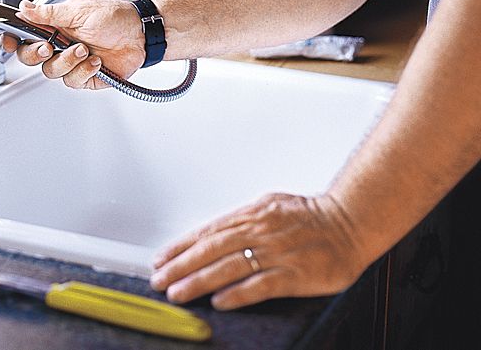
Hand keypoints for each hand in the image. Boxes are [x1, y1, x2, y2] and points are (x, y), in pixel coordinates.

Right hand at [2, 0, 145, 88]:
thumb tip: (24, 8)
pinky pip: (72, 81)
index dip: (13, 40)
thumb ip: (49, 13)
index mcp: (54, 25)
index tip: (10, 41)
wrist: (140, 34)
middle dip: (36, 53)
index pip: (24, 34)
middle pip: (30, 57)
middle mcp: (60, 44)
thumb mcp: (79, 10)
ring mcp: (71, 61)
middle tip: (49, 46)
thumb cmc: (115, 17)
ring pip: (50, 71)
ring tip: (84, 50)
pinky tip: (96, 61)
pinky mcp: (84, 76)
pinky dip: (83, 71)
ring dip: (67, 61)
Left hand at [150, 193, 365, 309]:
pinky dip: (237, 294)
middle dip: (181, 265)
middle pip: (212, 248)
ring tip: (178, 293)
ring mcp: (277, 252)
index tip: (162, 258)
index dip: (182, 246)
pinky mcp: (295, 274)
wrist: (349, 222)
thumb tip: (213, 234)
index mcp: (253, 213)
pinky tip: (219, 302)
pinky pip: (260, 285)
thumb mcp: (270, 207)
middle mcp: (261, 230)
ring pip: (229, 267)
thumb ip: (243, 221)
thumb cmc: (310, 216)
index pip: (209, 231)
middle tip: (160, 279)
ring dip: (199, 281)